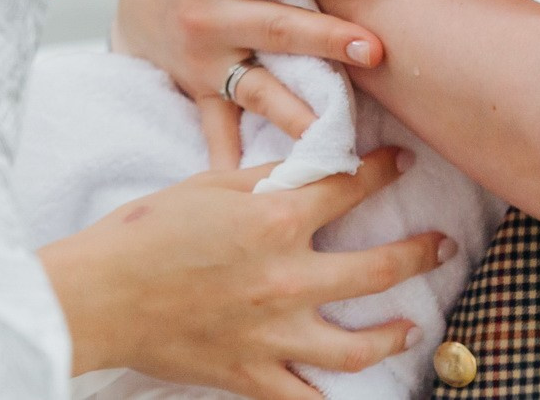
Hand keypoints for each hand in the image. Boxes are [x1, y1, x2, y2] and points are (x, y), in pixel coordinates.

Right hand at [42, 148, 455, 398]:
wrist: (97, 294)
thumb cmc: (145, 231)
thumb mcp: (211, 185)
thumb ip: (269, 178)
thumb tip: (313, 167)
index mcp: (276, 220)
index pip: (350, 187)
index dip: (383, 170)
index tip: (401, 162)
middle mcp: (286, 278)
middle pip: (377, 267)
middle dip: (420, 252)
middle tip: (442, 244)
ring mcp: (272, 334)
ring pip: (356, 345)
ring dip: (393, 332)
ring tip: (411, 325)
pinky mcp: (251, 374)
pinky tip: (351, 392)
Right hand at [113, 0, 387, 164]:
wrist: (131, 0)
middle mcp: (206, 15)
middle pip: (274, 27)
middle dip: (326, 40)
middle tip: (376, 49)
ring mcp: (202, 60)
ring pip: (255, 87)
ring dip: (298, 108)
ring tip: (338, 129)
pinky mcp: (200, 92)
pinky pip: (221, 130)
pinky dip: (239, 161)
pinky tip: (270, 191)